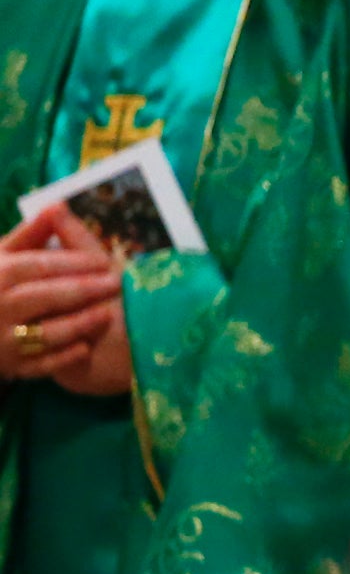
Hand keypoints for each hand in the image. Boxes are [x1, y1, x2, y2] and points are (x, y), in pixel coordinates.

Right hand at [0, 206, 125, 386]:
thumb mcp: (6, 258)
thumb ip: (31, 235)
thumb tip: (57, 205)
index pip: (34, 266)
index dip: (69, 262)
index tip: (102, 261)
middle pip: (41, 297)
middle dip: (79, 290)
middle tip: (115, 284)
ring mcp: (4, 341)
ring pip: (41, 333)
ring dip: (76, 324)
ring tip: (107, 314)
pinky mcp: (14, 368)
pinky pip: (40, 365)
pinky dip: (62, 358)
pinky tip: (85, 348)